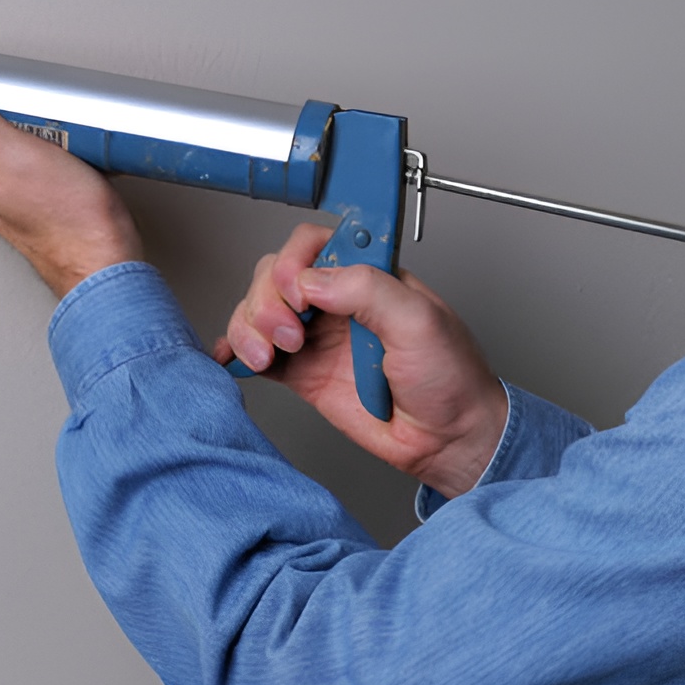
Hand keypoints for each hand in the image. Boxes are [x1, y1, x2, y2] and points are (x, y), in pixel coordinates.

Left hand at [0, 82, 141, 297]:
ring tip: (50, 122)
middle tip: (19, 102)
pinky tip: (68, 143)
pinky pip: (37, 155)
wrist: (106, 262)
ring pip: (7, 141)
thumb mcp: (14, 158)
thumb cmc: (66, 222)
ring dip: (27, 122)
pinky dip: (51, 141)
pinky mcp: (40, 193)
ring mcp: (11, 191)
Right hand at [215, 224, 506, 498]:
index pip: (314, 244)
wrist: (446, 439)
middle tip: (289, 335)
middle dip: (267, 301)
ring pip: (257, 312)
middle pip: (275, 275)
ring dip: (249, 328)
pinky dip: (235, 351)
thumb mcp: (420, 321)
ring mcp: (315, 336)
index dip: (295, 262)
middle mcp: (336, 301)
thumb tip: (313, 280)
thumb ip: (369, 290)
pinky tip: (233, 359)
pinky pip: (256, 352)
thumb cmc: (450, 379)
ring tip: (267, 355)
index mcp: (368, 275)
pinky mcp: (300, 372)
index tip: (300, 294)